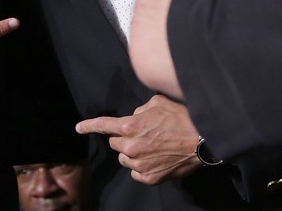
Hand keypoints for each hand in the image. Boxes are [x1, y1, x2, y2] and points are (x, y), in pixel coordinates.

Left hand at [75, 95, 201, 184]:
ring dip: (132, 153)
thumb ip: (140, 110)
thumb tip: (134, 117)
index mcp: (130, 126)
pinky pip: (136, 172)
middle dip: (123, 138)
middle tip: (141, 135)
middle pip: (115, 143)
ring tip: (151, 147)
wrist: (202, 141)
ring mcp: (139, 164)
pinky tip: (155, 159)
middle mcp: (131, 146)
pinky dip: (141, 166)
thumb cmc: (182, 118)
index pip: (103, 126)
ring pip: (124, 159)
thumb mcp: (158, 103)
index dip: (89, 126)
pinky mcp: (149, 177)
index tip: (78, 128)